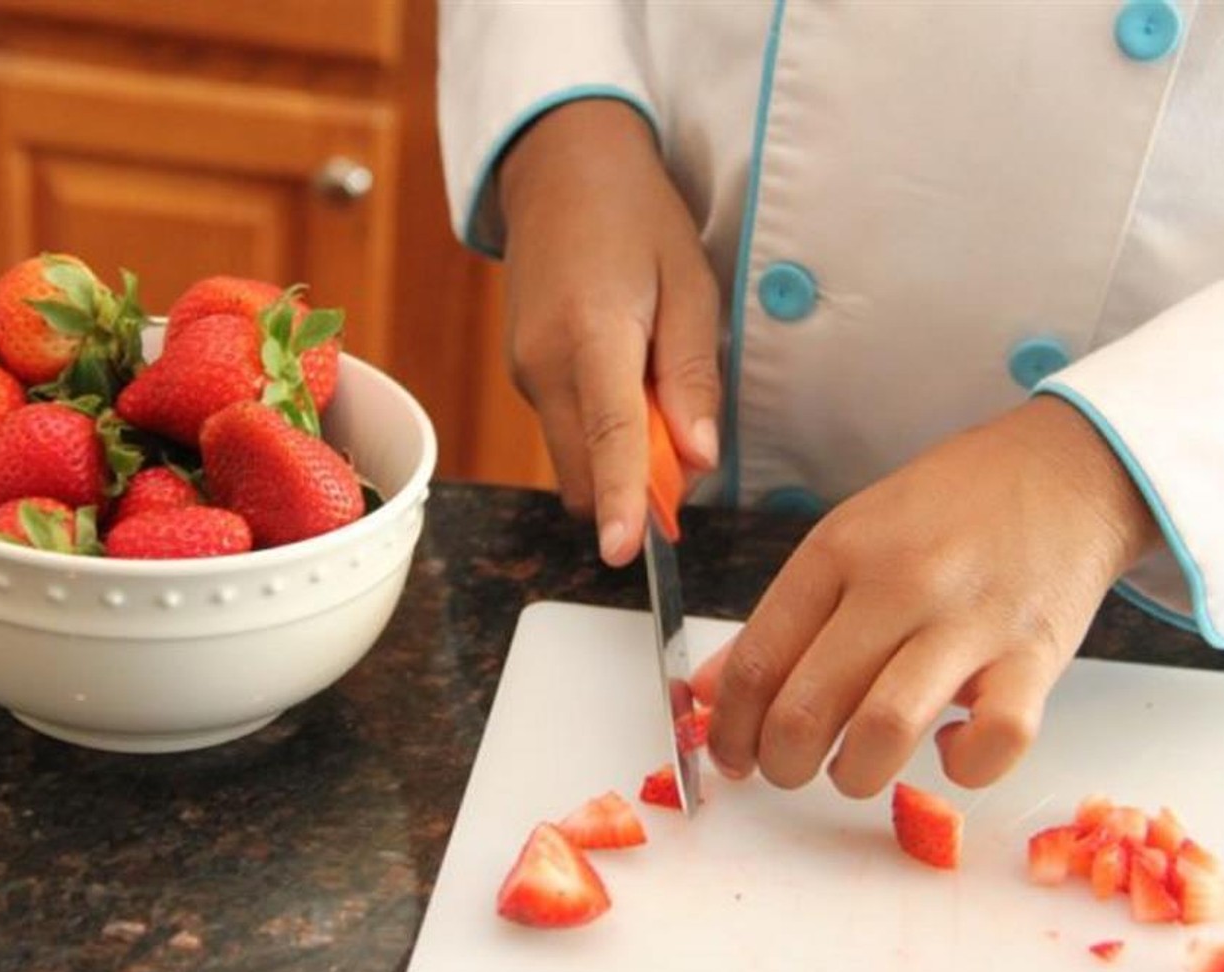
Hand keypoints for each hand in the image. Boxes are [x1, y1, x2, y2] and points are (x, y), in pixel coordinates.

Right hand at [497, 99, 719, 565]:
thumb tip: (700, 457)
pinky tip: (627, 381)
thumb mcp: (690, 285)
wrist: (560, 169)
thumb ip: (692, 376)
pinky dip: (600, 434)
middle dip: (632, 489)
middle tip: (687, 453)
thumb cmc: (636, 218)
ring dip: (618, 460)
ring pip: (573, 456)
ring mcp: (525, 372)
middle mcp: (545, 364)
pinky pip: (565, 430)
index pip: (608, 435)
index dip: (619, 499)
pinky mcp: (523, 374)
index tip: (624, 551)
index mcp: (592, 333)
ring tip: (658, 393)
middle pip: (583, 469)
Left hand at [692, 396, 1161, 795]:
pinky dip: (963, 768)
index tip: (730, 756)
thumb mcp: (846, 540)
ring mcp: (969, 621)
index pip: (757, 661)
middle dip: (779, 764)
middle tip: (786, 769)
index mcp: (838, 552)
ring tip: (851, 768)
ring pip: (884, 732)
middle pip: (806, 708)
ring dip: (852, 776)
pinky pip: (993, 742)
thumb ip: (780, 620)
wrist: (1063, 469)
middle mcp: (898, 583)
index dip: (730, 728)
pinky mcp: (1037, 657)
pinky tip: (947, 749)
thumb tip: (711, 694)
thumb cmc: (943, 512)